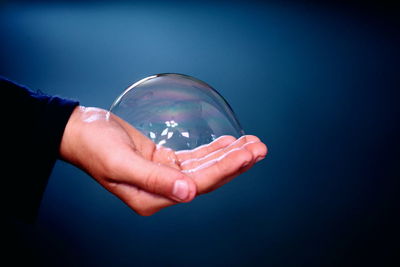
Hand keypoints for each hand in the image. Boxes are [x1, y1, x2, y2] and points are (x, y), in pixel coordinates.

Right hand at [60, 106, 266, 214]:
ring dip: (228, 155)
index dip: (225, 170)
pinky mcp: (163, 162)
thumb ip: (154, 180)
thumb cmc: (95, 146)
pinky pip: (193, 158)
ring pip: (203, 167)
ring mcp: (164, 176)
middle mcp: (162, 191)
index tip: (248, 154)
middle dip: (235, 163)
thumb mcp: (121, 163)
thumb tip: (188, 194)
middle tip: (260, 148)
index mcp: (152, 198)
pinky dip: (212, 150)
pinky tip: (228, 144)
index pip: (198, 185)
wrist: (80, 131)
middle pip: (207, 178)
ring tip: (252, 144)